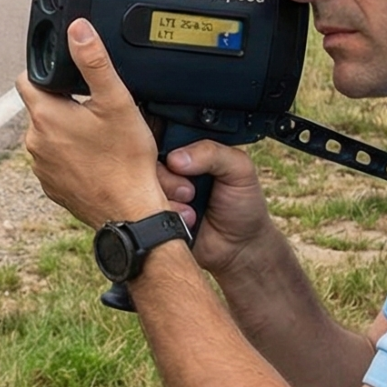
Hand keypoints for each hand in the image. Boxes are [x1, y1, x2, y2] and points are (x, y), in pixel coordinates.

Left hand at [15, 18, 174, 230]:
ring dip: (67, 130)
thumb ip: (94, 61)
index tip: (68, 75)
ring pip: (49, 134)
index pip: (27, 78)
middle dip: (63, 102)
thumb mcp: (116, 101)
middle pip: (41, 107)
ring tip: (99, 134)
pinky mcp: (51, 186)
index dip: (46, 71)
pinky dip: (71, 155)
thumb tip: (77, 29)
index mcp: (45, 115)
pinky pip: (56, 160)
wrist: (130, 212)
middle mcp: (34, 141)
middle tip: (95, 107)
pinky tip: (96, 157)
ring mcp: (41, 167)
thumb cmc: (126, 161)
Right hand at [158, 139, 282, 279]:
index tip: (180, 164)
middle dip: (170, 178)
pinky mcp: (153, 220)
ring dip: (168, 199)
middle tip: (191, 192)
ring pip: (143, 187)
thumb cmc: (243, 205)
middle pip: (147, 163)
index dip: (168, 150)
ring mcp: (158, 196)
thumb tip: (176, 158)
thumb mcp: (239, 169)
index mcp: (187, 153)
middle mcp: (168, 172)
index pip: (163, 138)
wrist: (240, 249)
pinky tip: (183, 222)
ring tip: (191, 211)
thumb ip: (213, 153)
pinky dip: (164, 216)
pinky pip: (144, 213)